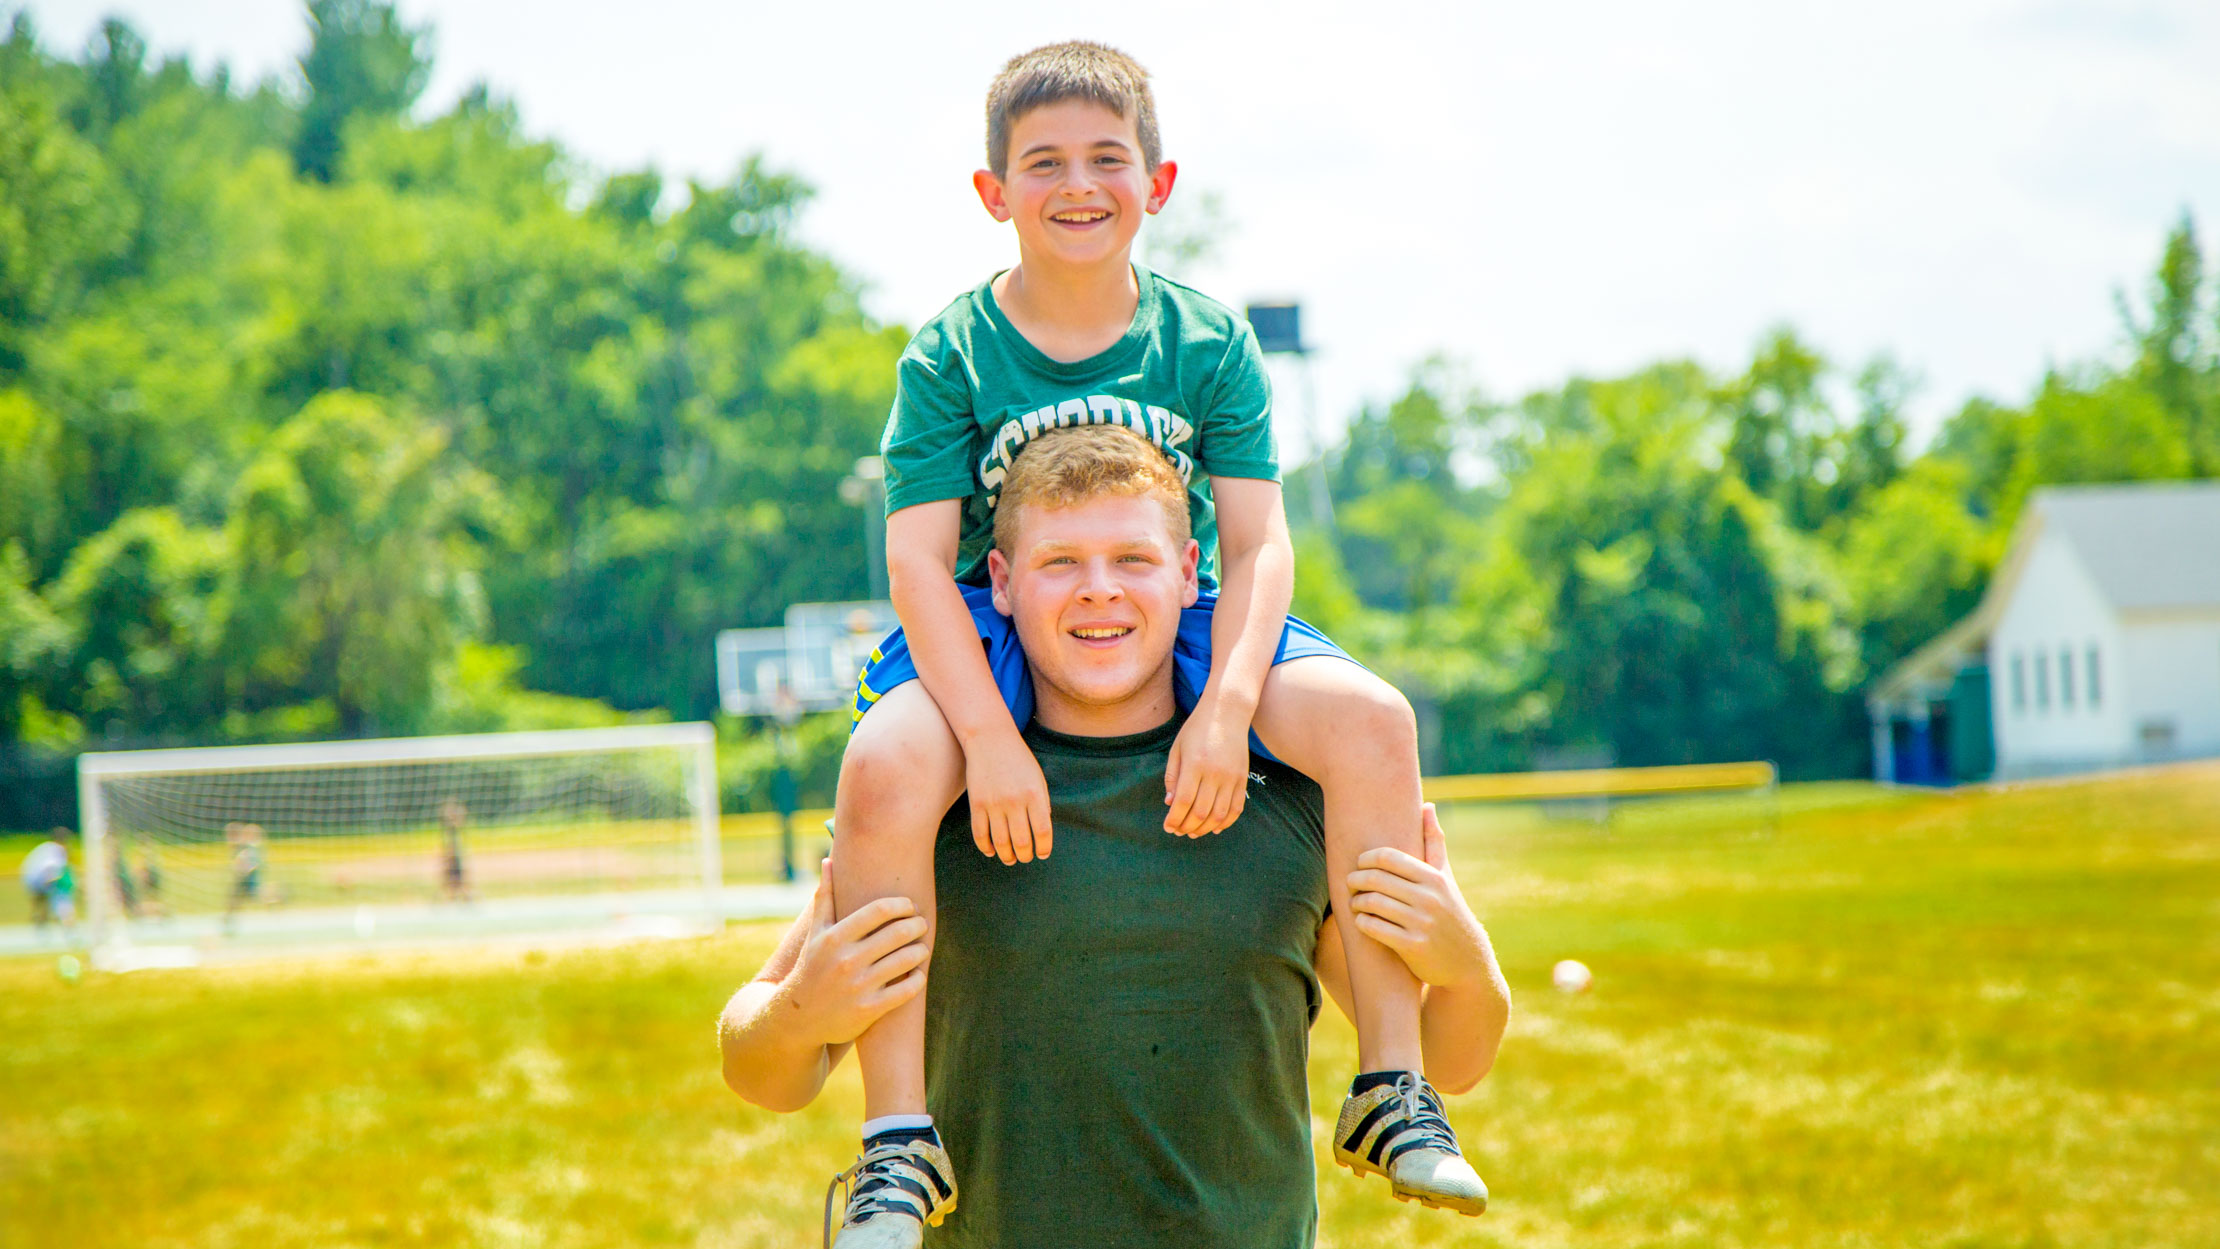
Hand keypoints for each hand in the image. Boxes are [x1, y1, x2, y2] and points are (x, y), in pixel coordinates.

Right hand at [785, 860, 930, 1045]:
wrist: (798, 1018)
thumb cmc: (812, 967)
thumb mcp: (814, 933)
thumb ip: (824, 897)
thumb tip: (828, 860)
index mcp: (835, 937)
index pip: (879, 910)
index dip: (902, 905)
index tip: (909, 907)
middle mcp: (846, 960)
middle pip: (898, 932)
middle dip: (917, 925)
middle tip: (922, 924)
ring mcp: (858, 986)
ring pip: (907, 960)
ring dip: (921, 950)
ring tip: (921, 948)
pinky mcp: (869, 1010)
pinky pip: (907, 990)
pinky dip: (918, 979)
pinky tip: (918, 973)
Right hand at [964, 726, 1052, 863]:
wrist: (990, 739)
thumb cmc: (1018, 759)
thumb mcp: (1037, 778)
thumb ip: (1042, 803)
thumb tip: (1041, 832)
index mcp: (1035, 794)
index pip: (1042, 831)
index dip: (1043, 848)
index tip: (1042, 854)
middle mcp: (1015, 801)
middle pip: (1021, 841)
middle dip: (1025, 855)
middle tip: (1025, 858)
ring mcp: (994, 803)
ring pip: (1001, 842)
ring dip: (1007, 856)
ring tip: (1010, 859)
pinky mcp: (977, 803)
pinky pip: (980, 834)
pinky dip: (986, 847)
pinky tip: (991, 851)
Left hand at [1164, 695, 1252, 836]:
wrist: (1227, 713)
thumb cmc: (1197, 729)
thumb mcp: (1177, 749)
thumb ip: (1172, 776)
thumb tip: (1170, 803)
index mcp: (1195, 764)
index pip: (1184, 801)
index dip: (1175, 818)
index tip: (1168, 827)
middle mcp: (1215, 773)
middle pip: (1201, 811)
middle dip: (1187, 826)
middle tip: (1178, 831)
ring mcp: (1232, 777)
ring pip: (1219, 814)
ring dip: (1205, 828)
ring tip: (1193, 831)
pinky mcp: (1243, 779)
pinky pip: (1237, 808)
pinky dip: (1226, 822)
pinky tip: (1215, 827)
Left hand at [1345, 804, 1497, 988]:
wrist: (1467, 960)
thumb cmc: (1449, 910)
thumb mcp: (1445, 876)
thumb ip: (1433, 841)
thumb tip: (1427, 805)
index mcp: (1433, 877)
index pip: (1388, 857)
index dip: (1366, 858)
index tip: (1359, 864)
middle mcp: (1429, 898)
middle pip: (1375, 879)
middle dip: (1356, 879)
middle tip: (1350, 883)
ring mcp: (1421, 923)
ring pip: (1372, 903)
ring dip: (1356, 902)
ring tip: (1355, 902)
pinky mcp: (1413, 946)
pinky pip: (1375, 928)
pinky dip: (1362, 922)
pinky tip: (1361, 920)